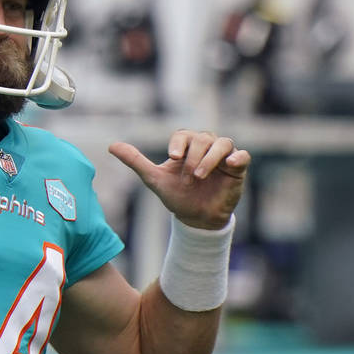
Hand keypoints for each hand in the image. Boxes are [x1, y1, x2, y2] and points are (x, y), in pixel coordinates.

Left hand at [109, 130, 250, 229]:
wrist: (196, 218)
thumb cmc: (176, 195)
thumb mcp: (153, 179)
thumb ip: (135, 161)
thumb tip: (111, 146)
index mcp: (186, 146)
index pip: (183, 134)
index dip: (178, 143)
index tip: (172, 157)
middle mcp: (205, 147)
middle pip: (202, 138)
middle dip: (193, 156)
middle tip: (188, 177)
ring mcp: (223, 157)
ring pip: (223, 143)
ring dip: (211, 157)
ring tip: (200, 175)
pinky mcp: (237, 169)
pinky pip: (243, 156)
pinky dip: (238, 157)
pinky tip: (230, 164)